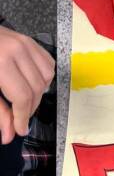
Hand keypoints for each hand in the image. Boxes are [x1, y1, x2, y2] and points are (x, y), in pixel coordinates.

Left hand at [0, 26, 54, 143]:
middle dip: (30, 109)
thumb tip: (8, 135)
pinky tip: (31, 85)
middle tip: (19, 121)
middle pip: (36, 88)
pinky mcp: (32, 41)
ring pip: (46, 77)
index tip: (19, 131)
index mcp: (3, 63)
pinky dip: (44, 78)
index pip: (22, 97)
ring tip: (25, 103)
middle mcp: (19, 51)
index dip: (22, 118)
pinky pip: (48, 63)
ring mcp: (28, 43)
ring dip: (39, 94)